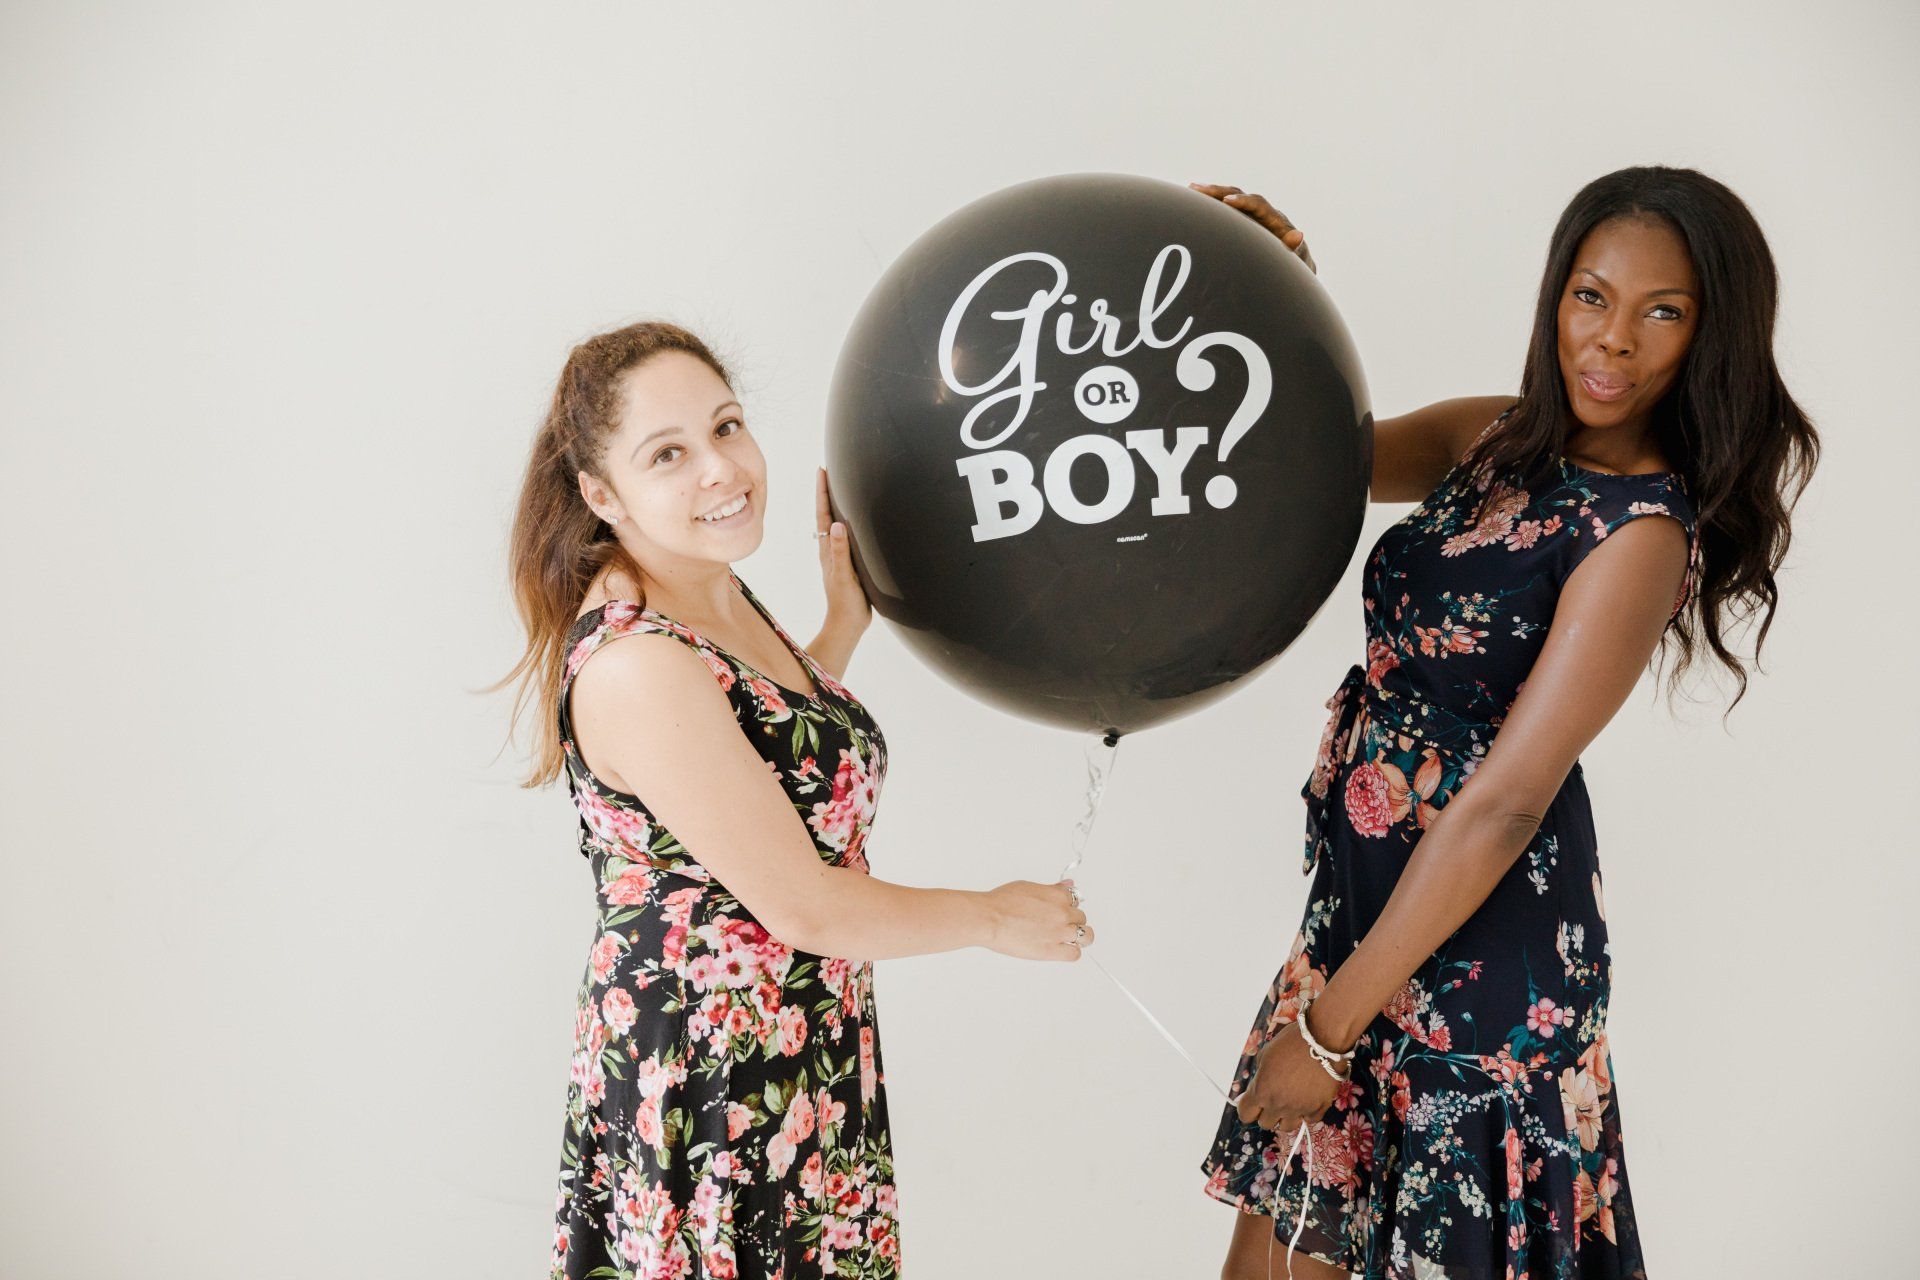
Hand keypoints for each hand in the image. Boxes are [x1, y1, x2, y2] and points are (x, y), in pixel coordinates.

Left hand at [816, 467, 870, 632]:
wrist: (848, 625)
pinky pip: (846, 536)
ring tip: (840, 489)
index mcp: (828, 549)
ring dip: (836, 506)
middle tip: (829, 471)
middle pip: (827, 514)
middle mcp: (831, 549)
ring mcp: (838, 556)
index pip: (823, 514)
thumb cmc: (846, 602)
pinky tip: (854, 523)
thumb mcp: (844, 576)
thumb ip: (841, 552)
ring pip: (835, 524)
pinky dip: (847, 523)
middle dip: (827, 493)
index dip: (822, 492)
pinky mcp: (848, 564)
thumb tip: (837, 525)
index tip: (822, 470)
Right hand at [982, 879, 1093, 961]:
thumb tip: (1067, 884)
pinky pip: (1074, 954)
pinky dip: (1071, 952)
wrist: (989, 918)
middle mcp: (1062, 913)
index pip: (1074, 899)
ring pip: (1086, 936)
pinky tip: (1061, 949)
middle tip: (1057, 925)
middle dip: (1071, 921)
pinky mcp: (1052, 950)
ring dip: (1079, 937)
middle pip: (1081, 918)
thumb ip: (1052, 888)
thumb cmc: (1001, 903)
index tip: (1060, 911)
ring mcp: (1059, 932)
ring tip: (1067, 939)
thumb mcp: (1029, 887)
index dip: (1067, 906)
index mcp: (1057, 895)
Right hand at [1189, 182, 1315, 274]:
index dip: (1243, 201)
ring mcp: (1250, 216)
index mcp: (1275, 220)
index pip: (1258, 204)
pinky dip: (1211, 205)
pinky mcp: (1241, 222)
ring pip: (1229, 199)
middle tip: (1198, 189)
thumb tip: (1298, 236)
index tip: (1227, 200)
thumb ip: (1295, 249)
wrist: (1292, 265)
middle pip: (1240, 196)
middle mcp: (1262, 214)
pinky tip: (1193, 202)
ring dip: (1211, 194)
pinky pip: (1225, 210)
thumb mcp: (1295, 260)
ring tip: (1191, 189)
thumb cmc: (1293, 264)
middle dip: (1220, 191)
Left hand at [1233, 1019, 1342, 1132]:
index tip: (1251, 1102)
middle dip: (1265, 1113)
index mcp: (1261, 1091)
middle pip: (1265, 1124)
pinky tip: (1307, 1100)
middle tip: (1272, 1099)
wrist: (1322, 1041)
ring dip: (1285, 1117)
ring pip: (1287, 1127)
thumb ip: (1261, 1072)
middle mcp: (1278, 1105)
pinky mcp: (1319, 1109)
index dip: (1247, 1108)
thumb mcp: (1266, 1053)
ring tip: (1289, 1103)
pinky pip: (1309, 1119)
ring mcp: (1299, 1109)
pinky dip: (1307, 1113)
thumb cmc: (1291, 1042)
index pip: (1245, 1114)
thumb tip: (1261, 1079)